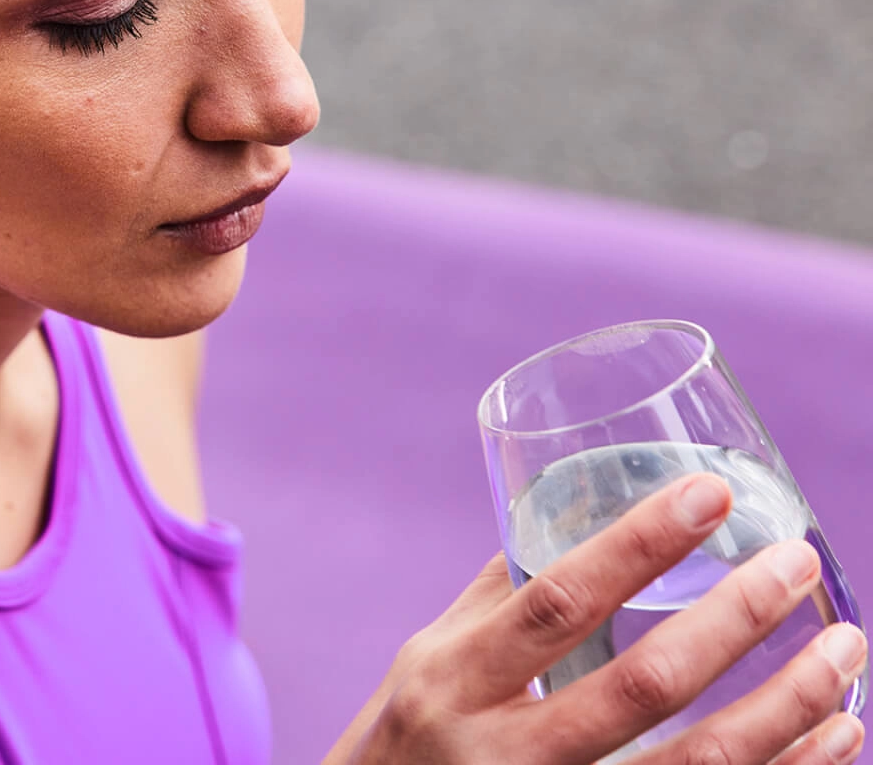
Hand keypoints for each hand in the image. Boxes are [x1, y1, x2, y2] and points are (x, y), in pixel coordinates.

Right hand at [326, 474, 865, 764]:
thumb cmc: (405, 738)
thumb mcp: (431, 658)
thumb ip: (503, 598)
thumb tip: (576, 520)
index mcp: (456, 673)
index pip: (558, 598)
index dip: (638, 544)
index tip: (711, 493)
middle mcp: (503, 749)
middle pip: (642, 685)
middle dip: (735, 620)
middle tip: (797, 562)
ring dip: (786, 711)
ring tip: (845, 652)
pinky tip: (833, 741)